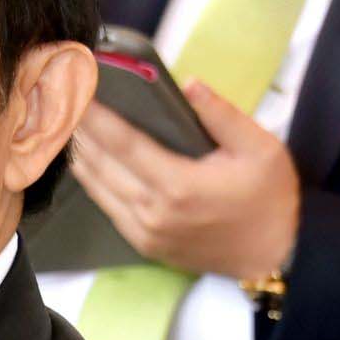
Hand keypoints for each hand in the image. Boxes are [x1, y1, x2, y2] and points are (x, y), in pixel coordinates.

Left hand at [66, 81, 299, 281]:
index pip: (123, 143)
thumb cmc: (269, 198)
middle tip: (63, 100)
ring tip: (68, 124)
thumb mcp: (261, 148)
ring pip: (97, 188)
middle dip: (80, 131)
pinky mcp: (145, 245)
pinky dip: (93, 181)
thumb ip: (222, 114)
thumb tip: (189, 84)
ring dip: (80, 156)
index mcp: (179, 185)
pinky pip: (108, 208)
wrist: (275, 255)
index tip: (79, 91)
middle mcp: (154, 211)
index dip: (96, 116)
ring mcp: (146, 232)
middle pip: (101, 165)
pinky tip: (87, 160)